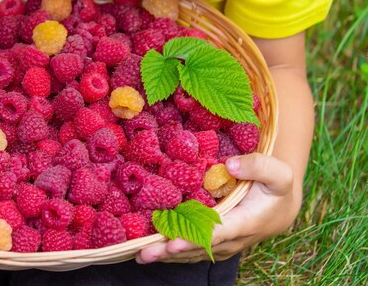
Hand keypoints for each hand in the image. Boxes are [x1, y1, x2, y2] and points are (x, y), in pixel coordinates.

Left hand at [136, 153, 298, 262]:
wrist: (279, 210)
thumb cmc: (276, 188)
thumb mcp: (278, 173)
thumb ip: (257, 166)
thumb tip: (230, 165)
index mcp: (245, 222)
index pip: (216, 233)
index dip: (193, 238)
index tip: (172, 243)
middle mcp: (231, 239)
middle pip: (197, 246)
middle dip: (170, 251)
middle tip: (144, 253)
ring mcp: (221, 245)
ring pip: (191, 252)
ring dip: (165, 254)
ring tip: (140, 254)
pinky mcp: (214, 245)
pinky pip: (191, 251)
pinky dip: (170, 252)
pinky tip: (148, 251)